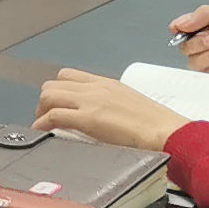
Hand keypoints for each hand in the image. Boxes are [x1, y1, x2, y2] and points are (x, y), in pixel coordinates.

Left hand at [35, 68, 185, 150]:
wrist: (167, 132)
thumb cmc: (157, 125)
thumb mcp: (130, 106)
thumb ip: (112, 106)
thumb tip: (102, 118)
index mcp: (107, 84)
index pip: (71, 76)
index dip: (58, 90)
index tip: (57, 105)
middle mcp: (96, 88)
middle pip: (55, 83)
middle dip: (46, 100)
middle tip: (46, 116)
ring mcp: (91, 101)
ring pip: (49, 95)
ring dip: (41, 109)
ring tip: (43, 124)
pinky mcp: (88, 118)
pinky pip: (54, 116)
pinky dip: (42, 123)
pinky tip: (42, 131)